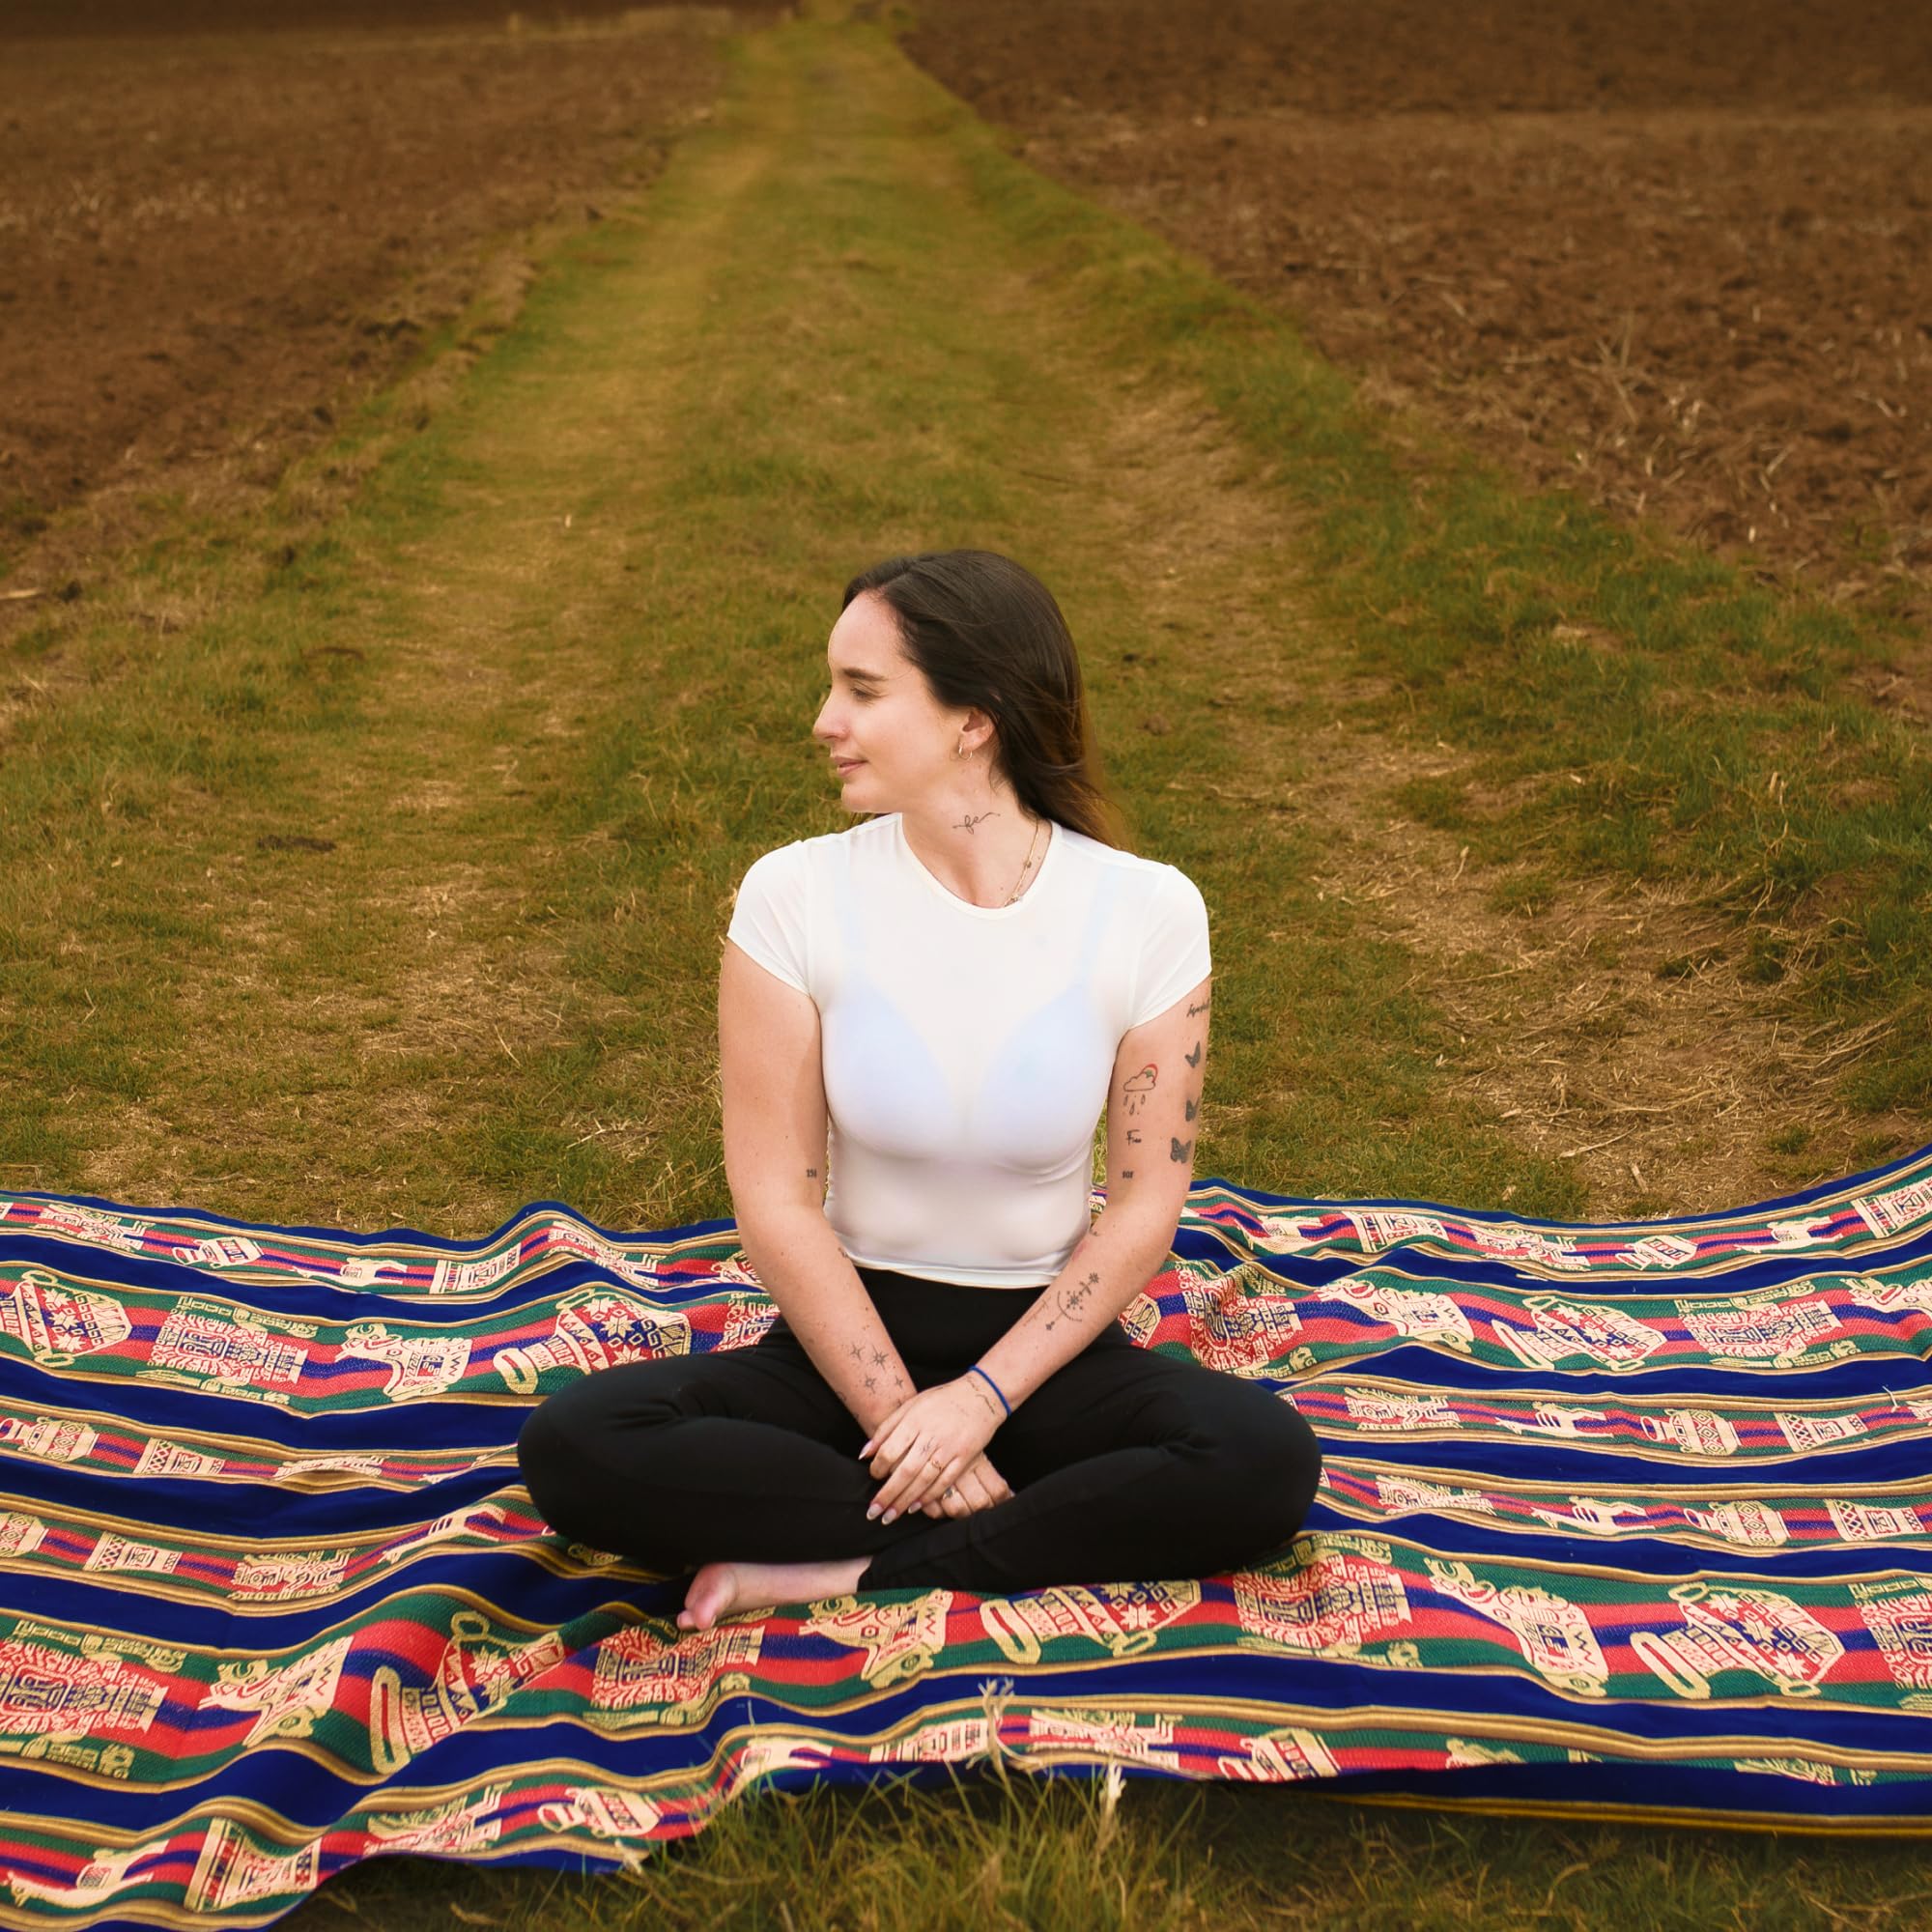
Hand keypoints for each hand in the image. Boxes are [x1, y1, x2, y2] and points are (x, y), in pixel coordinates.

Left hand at [860, 1376, 1003, 1523]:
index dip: (878, 1467)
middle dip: (887, 1494)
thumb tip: (865, 1453)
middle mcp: (931, 1436)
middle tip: (873, 1512)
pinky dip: (929, 1496)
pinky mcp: (964, 1457)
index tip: (873, 1476)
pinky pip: (944, 1481)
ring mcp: (949, 1448)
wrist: (980, 1396)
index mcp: (915, 1420)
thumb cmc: (941, 1400)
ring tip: (890, 1516)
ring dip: (905, 1501)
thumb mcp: (911, 1405)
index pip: (891, 1449)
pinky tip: (915, 1507)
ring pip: (923, 1480)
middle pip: (905, 1470)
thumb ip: (887, 1428)